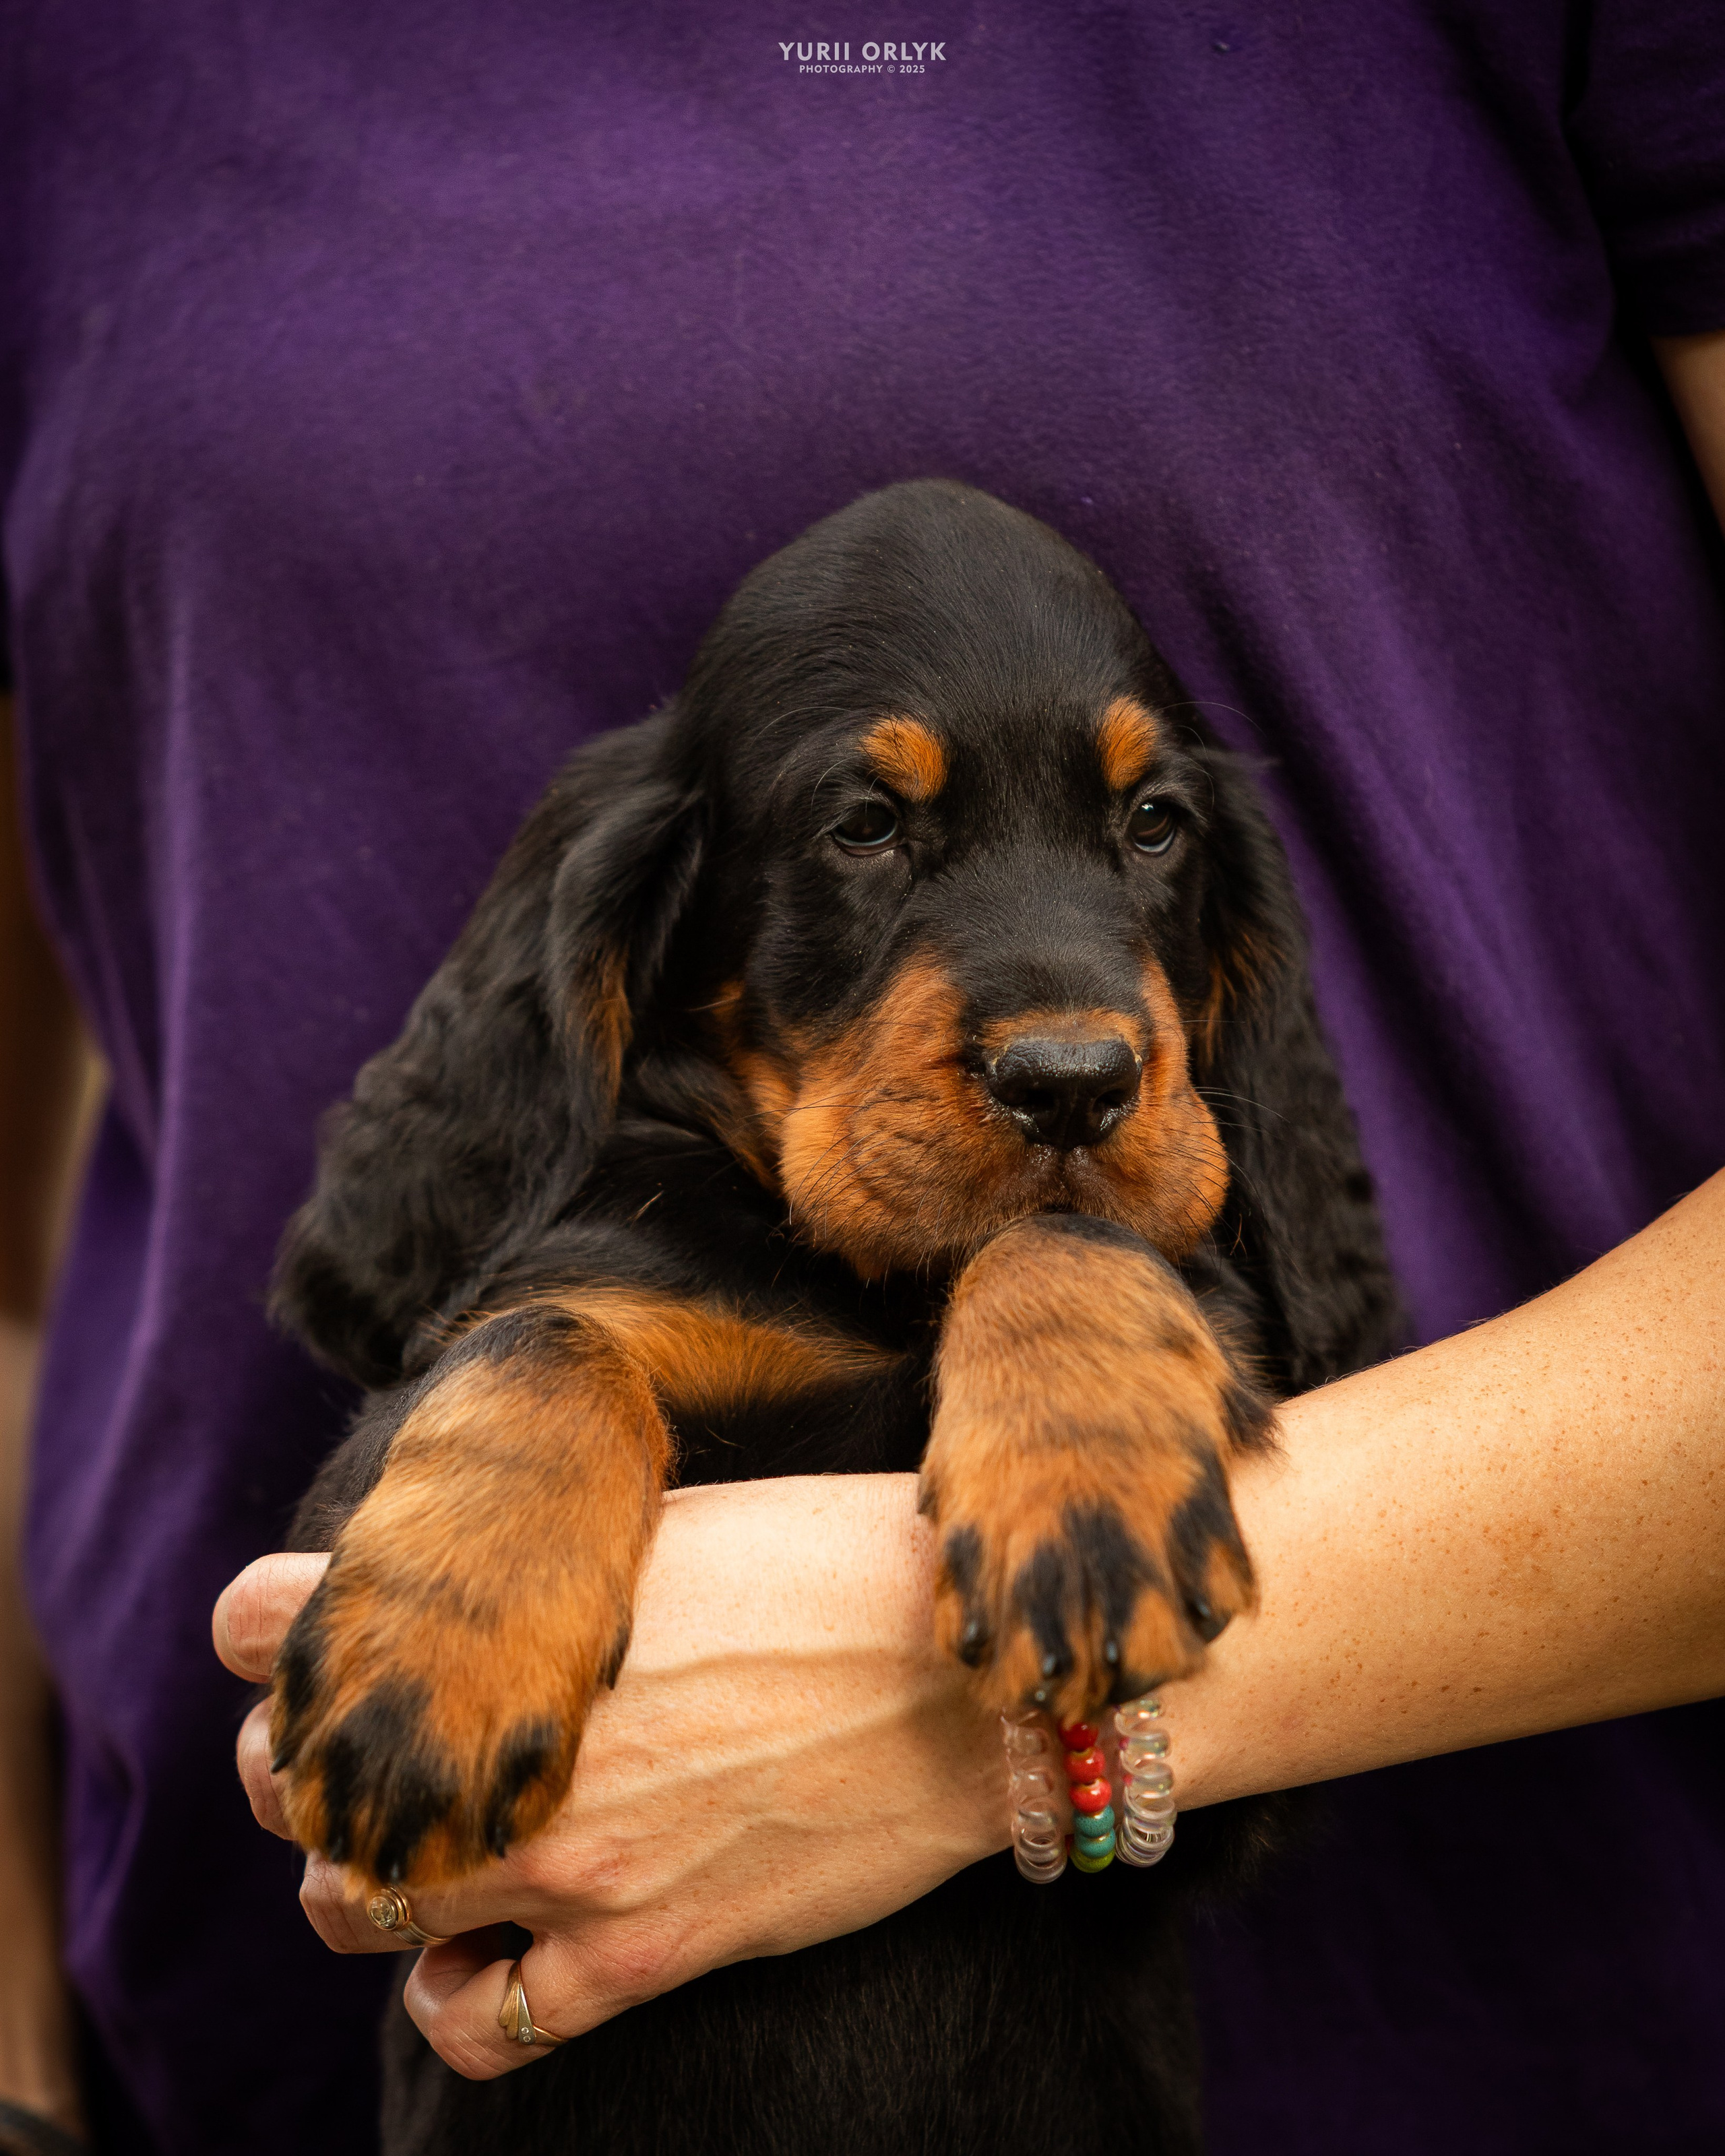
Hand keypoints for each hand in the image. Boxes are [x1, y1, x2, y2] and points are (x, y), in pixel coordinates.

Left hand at [214, 1474, 1007, 2080]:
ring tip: (420, 1850)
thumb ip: (556, 1556)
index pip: (273, 1618)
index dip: (268, 1625)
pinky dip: (454, 1997)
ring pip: (355, 1907)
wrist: (976, 1682)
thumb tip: (479, 1574)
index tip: (298, 1631)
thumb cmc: (837, 1568)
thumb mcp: (675, 1521)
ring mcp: (577, 1861)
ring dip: (363, 1879)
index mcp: (518, 1611)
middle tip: (360, 1746)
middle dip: (297, 1762)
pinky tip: (480, 1958)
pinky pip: (481, 2024)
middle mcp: (521, 1744)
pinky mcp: (646, 1953)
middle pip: (289, 1781)